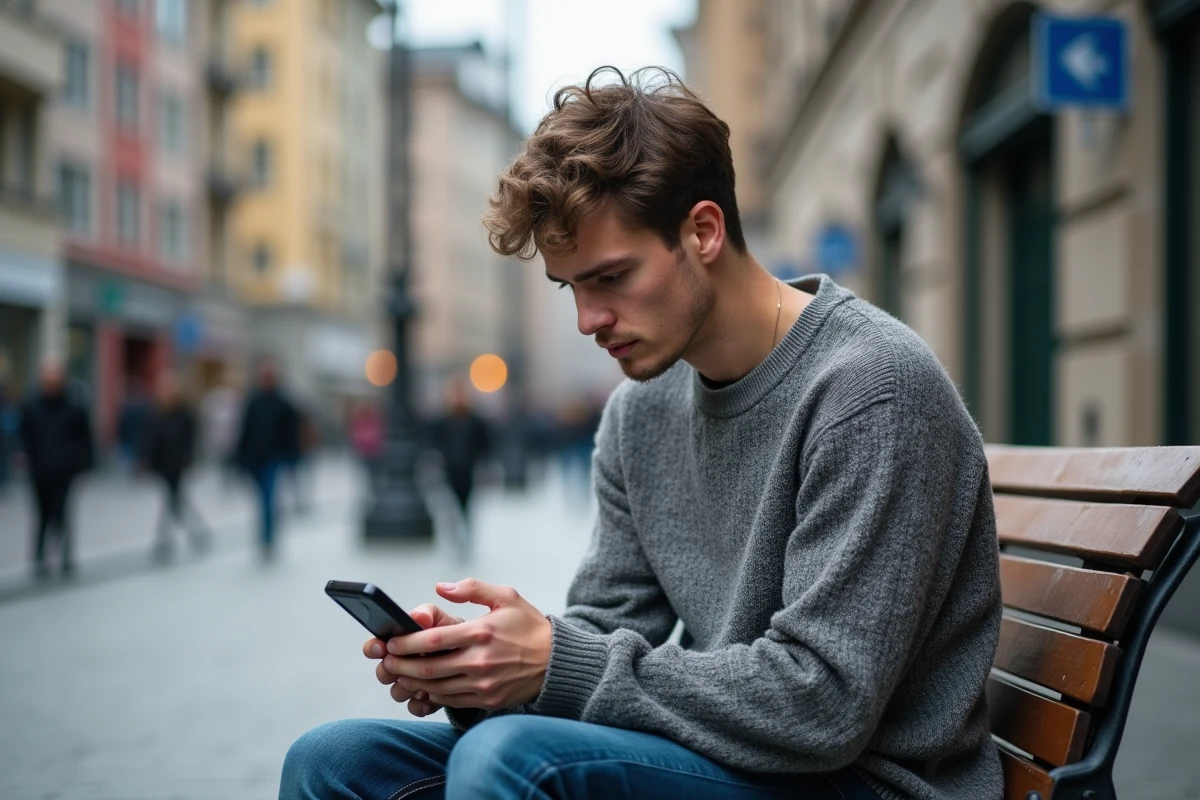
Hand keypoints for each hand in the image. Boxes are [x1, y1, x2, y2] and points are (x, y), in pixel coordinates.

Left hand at [378, 579, 552, 711]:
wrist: (556, 661)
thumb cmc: (529, 626)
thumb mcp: (507, 596)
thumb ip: (471, 589)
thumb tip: (439, 588)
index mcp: (482, 632)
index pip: (433, 640)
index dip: (407, 643)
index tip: (392, 643)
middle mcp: (481, 661)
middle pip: (428, 668)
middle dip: (401, 666)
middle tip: (387, 662)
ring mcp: (484, 684)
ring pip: (436, 687)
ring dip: (412, 683)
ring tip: (399, 675)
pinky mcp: (488, 699)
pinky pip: (451, 700)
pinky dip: (433, 694)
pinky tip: (424, 687)